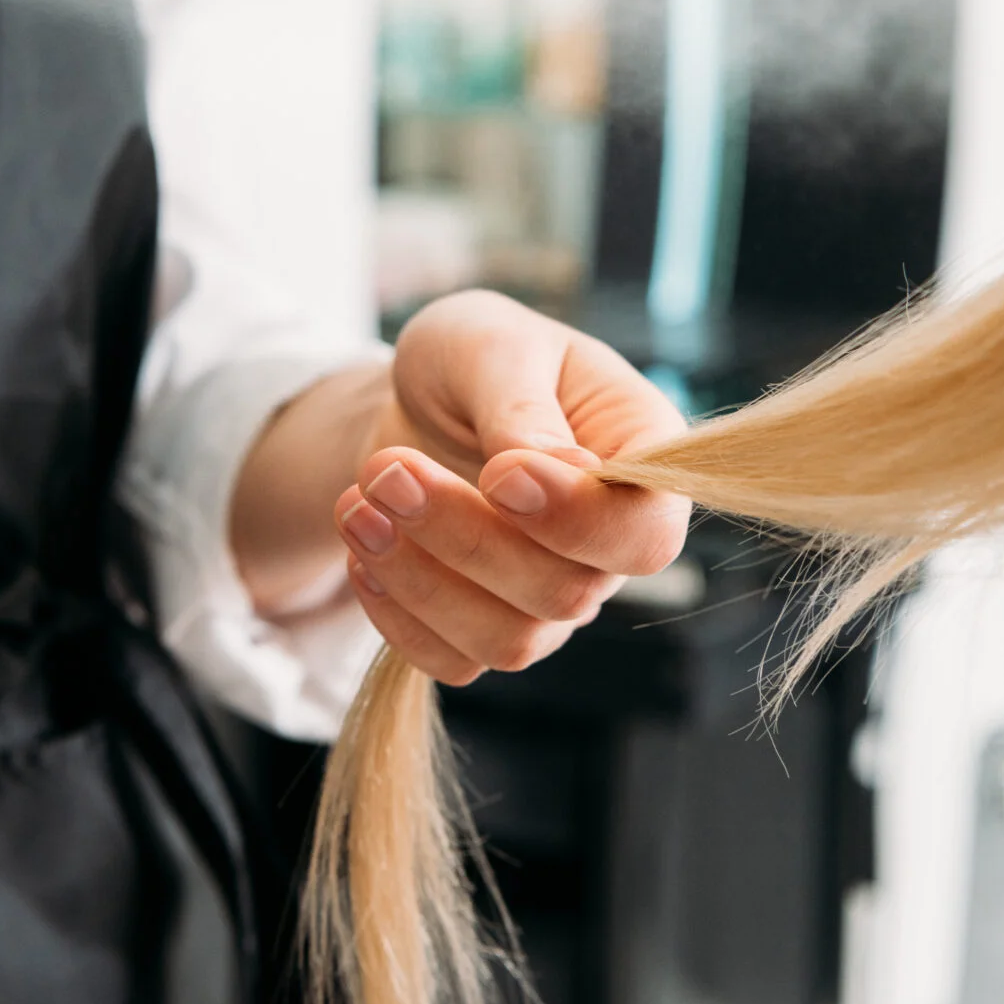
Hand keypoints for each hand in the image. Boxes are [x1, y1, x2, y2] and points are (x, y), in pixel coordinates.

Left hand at [335, 290, 689, 684]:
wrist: (421, 396)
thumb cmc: (474, 355)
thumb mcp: (491, 344)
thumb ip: (524, 408)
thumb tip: (567, 475)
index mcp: (640, 456)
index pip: (645, 533)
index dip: (577, 521)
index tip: (497, 473)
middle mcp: (609, 541)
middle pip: (568, 593)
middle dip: (467, 539)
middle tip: (388, 471)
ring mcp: (553, 595)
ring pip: (510, 639)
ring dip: (422, 582)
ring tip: (357, 508)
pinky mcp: (490, 625)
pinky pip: (455, 660)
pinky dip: (399, 617)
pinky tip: (361, 553)